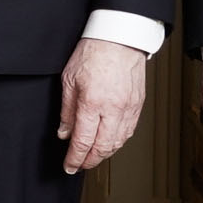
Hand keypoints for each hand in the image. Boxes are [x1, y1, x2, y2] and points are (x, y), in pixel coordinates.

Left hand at [57, 37, 149, 173]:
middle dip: (89, 161)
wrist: (120, 37)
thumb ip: (67, 110)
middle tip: (80, 165)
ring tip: (93, 156)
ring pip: (117, 142)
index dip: (75, 158)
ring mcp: (128, 108)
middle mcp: (113, 109)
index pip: (82, 141)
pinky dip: (118, 142)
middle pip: (102, 147)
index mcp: (92, 103)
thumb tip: (64, 133)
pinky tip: (109, 143)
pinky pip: (129, 131)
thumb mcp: (69, 79)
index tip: (69, 166)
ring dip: (104, 154)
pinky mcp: (138, 105)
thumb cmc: (94, 51)